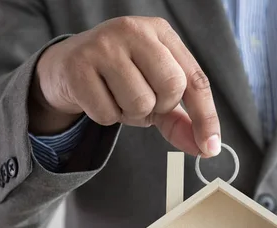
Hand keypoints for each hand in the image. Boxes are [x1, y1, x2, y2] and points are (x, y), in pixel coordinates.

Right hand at [28, 16, 220, 156]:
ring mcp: (104, 45)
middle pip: (171, 87)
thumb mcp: (156, 91)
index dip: (206, 116)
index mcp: (161, 32)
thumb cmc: (120, 78)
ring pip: (140, 102)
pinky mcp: (79, 65)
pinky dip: (107, 116)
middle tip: (143, 101)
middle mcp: (134, 30)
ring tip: (118, 97)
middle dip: (160, 107)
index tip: (210, 147)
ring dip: (131, 114)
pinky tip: (98, 97)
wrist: (66, 66)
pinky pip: (108, 113)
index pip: (195, 79)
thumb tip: (207, 147)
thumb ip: (183, 119)